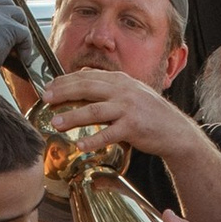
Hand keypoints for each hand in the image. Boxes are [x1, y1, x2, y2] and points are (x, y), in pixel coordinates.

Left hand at [43, 62, 189, 161]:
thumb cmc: (149, 114)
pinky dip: (92, 140)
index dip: (65, 80)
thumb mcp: (130, 93)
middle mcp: (123, 90)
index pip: (87, 76)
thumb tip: (82, 78)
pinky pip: (108, 134)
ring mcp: (128, 108)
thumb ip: (108, 87)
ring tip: (56, 123)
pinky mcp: (133, 127)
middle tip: (46, 99)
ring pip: (94, 110)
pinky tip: (80, 145)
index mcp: (120, 80)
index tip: (49, 87)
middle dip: (63, 92)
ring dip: (72, 117)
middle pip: (86, 88)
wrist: (174, 130)